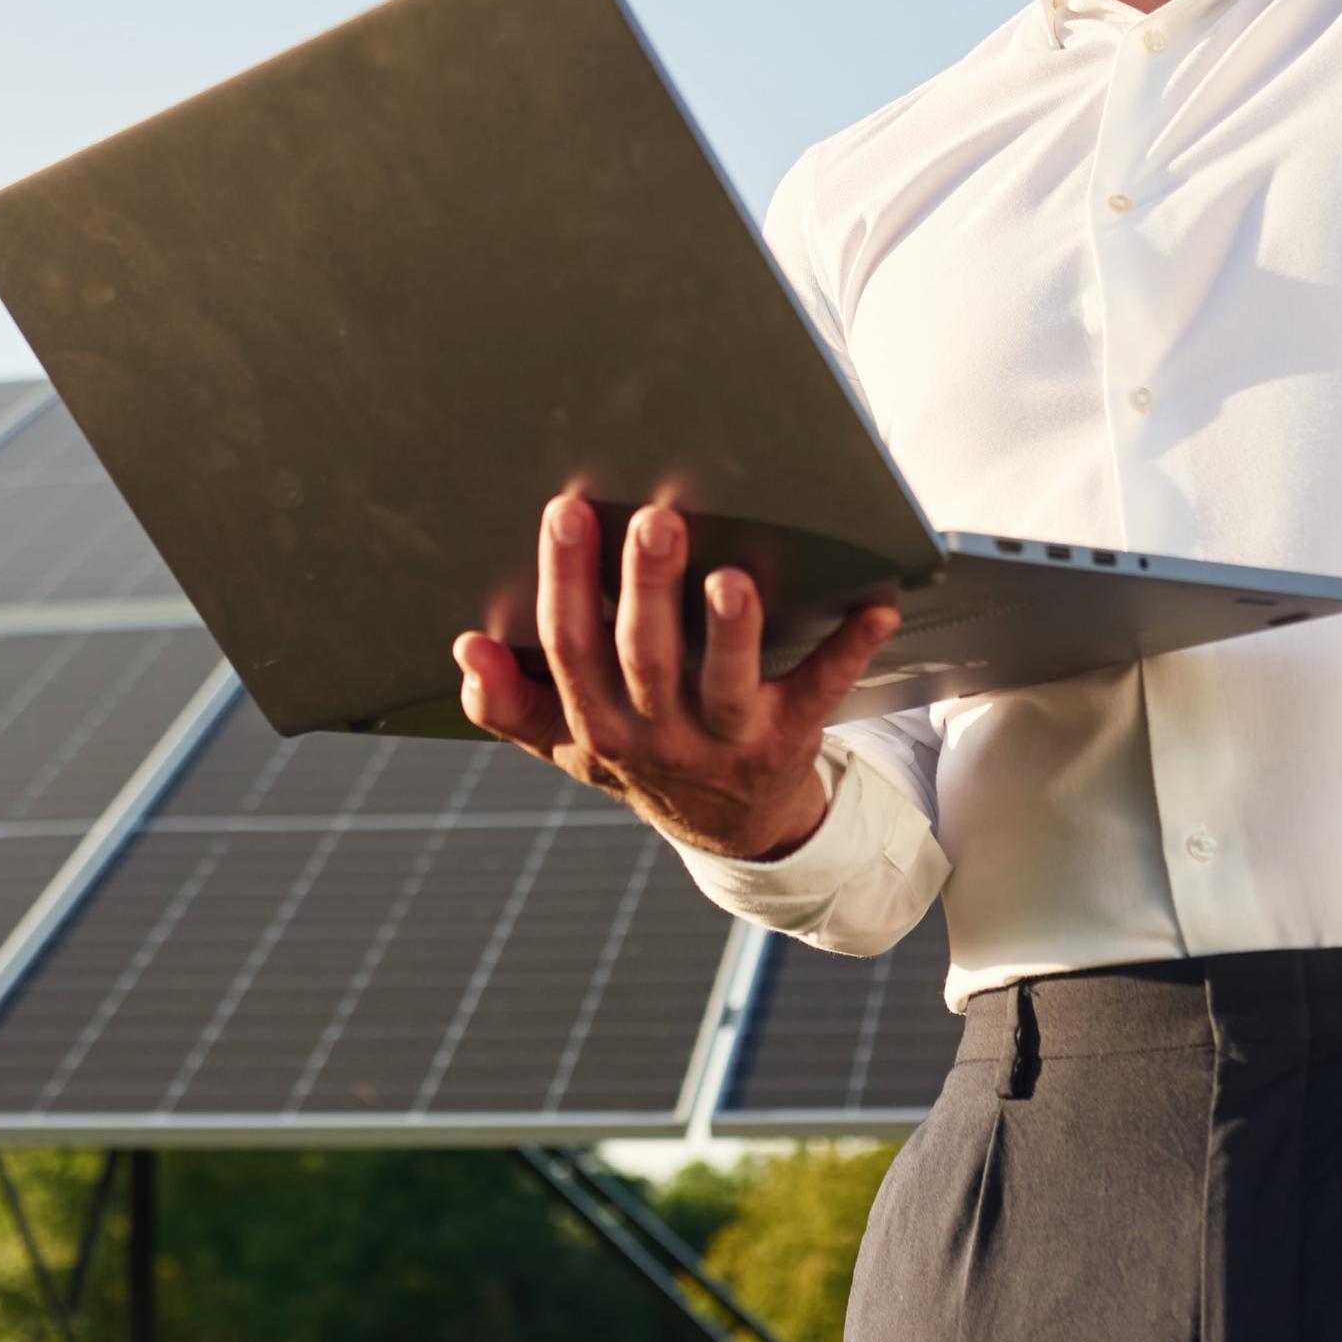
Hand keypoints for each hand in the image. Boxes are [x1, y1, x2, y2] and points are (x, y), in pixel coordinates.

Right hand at [454, 494, 902, 860]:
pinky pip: (820, 690)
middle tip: (653, 519)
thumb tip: (467, 650)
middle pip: (646, 659)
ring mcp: (727, 739)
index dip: (565, 584)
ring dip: (731, 629)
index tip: (566, 511)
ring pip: (724, 683)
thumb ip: (510, 703)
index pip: (571, 650)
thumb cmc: (641, 755)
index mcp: (598, 727)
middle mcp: (659, 736)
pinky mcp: (790, 736)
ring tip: (731, 577)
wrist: (732, 830)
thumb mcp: (566, 743)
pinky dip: (849, 648)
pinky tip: (874, 607)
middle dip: (645, 589)